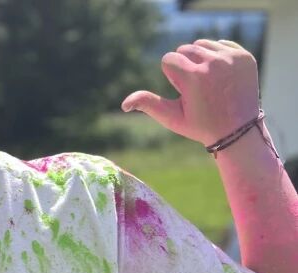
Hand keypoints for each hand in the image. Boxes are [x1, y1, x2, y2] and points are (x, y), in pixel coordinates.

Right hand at [122, 40, 260, 146]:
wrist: (238, 130)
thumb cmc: (200, 126)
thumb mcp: (171, 118)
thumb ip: (148, 104)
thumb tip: (124, 104)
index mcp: (194, 77)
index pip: (169, 58)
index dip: (172, 76)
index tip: (184, 91)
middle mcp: (214, 64)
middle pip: (185, 49)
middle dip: (185, 65)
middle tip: (197, 88)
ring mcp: (232, 59)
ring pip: (202, 44)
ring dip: (200, 59)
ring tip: (207, 80)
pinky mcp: (245, 57)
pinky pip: (222, 44)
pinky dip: (218, 56)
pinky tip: (221, 75)